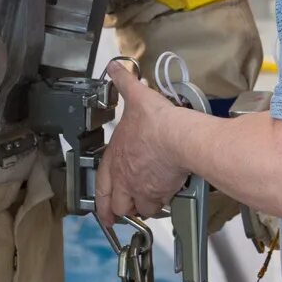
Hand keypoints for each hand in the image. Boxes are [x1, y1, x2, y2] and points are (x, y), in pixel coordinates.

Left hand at [95, 59, 189, 225]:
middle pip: (117, 205)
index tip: (103, 212)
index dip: (101, 201)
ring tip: (146, 203)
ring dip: (141, 207)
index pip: (101, 187)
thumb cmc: (157, 122)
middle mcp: (125, 180)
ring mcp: (142, 190)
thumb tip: (115, 67)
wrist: (180, 138)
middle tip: (123, 213)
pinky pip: (159, 207)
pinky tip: (165, 197)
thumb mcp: (137, 97)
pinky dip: (161, 204)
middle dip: (120, 208)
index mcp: (114, 160)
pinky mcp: (162, 194)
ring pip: (138, 209)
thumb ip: (124, 82)